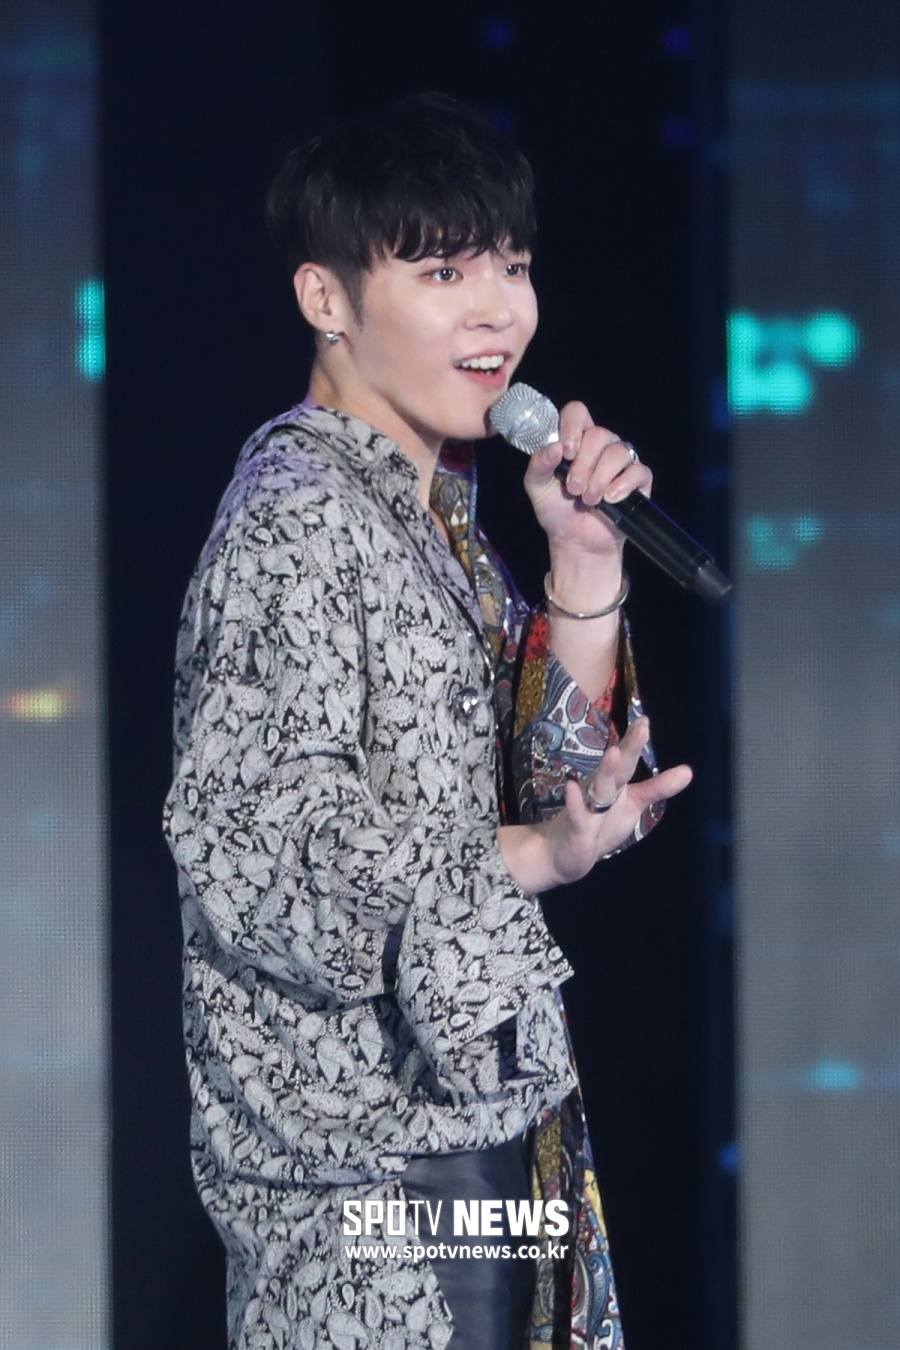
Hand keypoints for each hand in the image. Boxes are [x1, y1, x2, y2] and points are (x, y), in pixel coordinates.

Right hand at [497, 717, 691, 893]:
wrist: (564, 853)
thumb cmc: (601, 824)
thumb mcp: (634, 804)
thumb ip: (658, 787)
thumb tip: (689, 770)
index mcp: (615, 783)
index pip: (628, 760)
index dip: (636, 741)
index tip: (645, 720)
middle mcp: (600, 789)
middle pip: (618, 768)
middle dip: (630, 749)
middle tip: (643, 728)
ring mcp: (586, 806)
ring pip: (599, 788)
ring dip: (606, 770)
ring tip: (614, 753)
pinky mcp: (576, 828)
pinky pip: (576, 815)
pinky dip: (574, 803)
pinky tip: (571, 788)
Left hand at [523, 401, 652, 562]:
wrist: (575, 542)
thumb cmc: (557, 510)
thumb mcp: (537, 487)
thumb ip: (539, 465)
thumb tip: (555, 448)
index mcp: (576, 440)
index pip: (578, 412)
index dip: (572, 427)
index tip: (566, 452)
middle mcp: (601, 446)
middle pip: (599, 434)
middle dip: (583, 465)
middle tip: (573, 489)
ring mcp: (622, 462)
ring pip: (618, 452)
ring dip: (599, 479)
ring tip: (588, 500)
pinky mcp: (639, 480)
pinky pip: (638, 471)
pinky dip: (622, 486)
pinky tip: (609, 500)